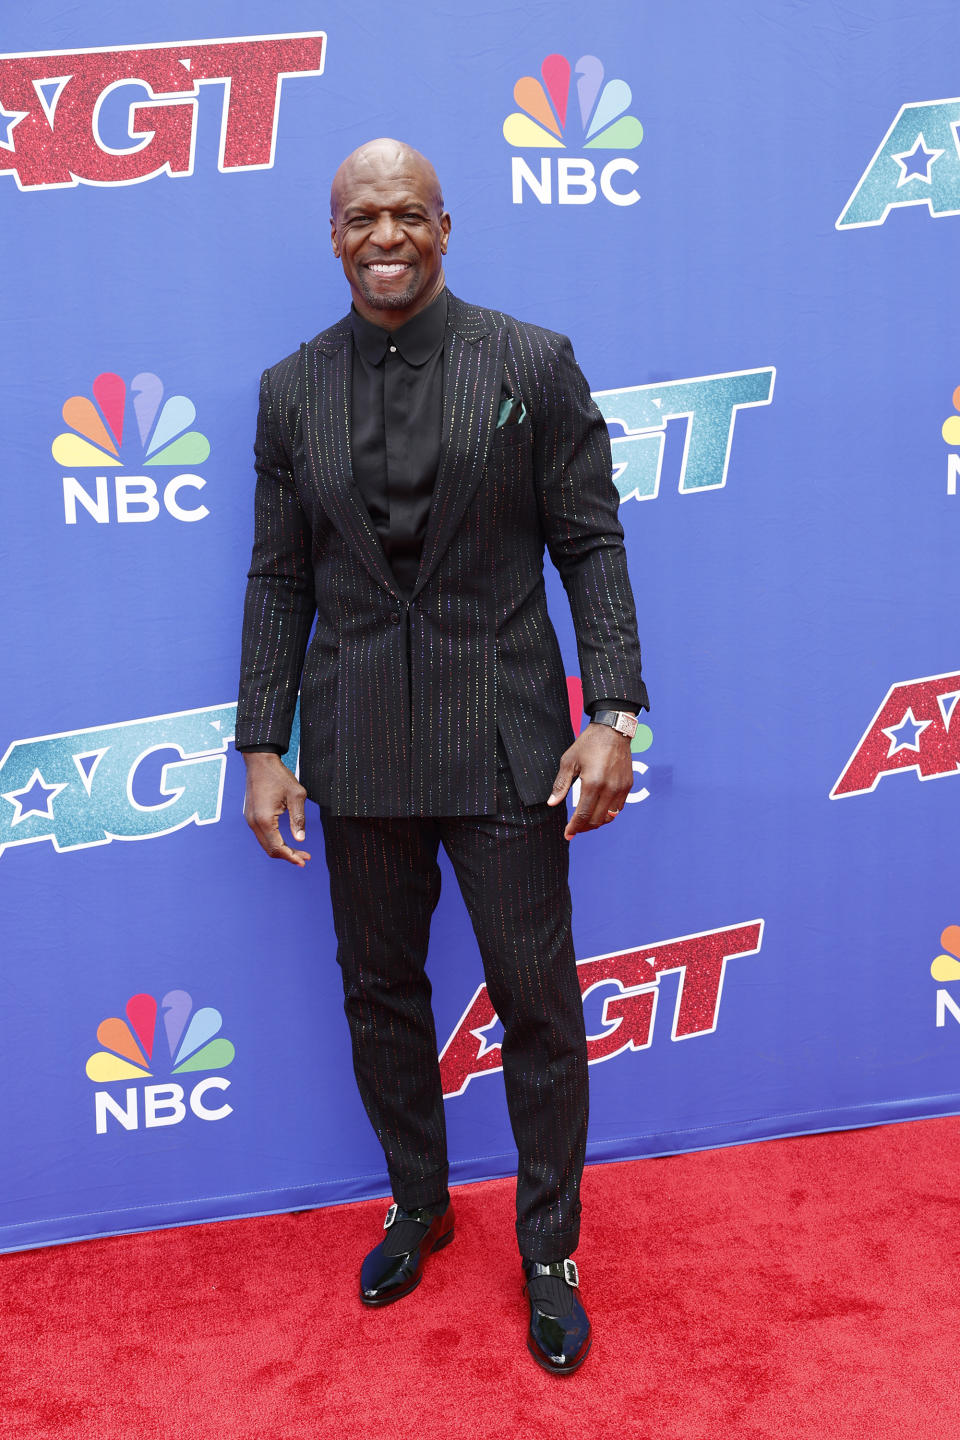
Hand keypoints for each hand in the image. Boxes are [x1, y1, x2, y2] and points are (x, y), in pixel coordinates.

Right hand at [242, 752, 310, 866]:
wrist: (260, 761)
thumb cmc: (278, 775)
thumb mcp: (296, 795)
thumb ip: (298, 819)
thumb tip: (300, 839)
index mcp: (265, 819)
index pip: (277, 847)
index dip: (291, 857)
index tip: (304, 861)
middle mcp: (254, 822)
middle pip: (270, 849)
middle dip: (288, 856)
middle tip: (305, 857)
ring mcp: (250, 819)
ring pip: (265, 843)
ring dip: (281, 849)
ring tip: (298, 850)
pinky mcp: (250, 816)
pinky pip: (262, 835)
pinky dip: (274, 841)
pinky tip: (286, 840)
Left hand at [547, 722, 633, 840]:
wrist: (613, 730)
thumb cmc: (588, 744)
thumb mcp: (569, 761)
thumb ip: (561, 785)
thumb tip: (552, 803)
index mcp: (592, 783)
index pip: (583, 815)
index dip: (574, 827)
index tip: (567, 835)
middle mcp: (609, 788)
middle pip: (596, 820)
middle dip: (584, 827)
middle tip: (574, 829)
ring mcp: (621, 788)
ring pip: (609, 816)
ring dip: (596, 822)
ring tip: (585, 822)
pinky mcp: (627, 785)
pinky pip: (618, 808)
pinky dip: (607, 814)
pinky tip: (598, 811)